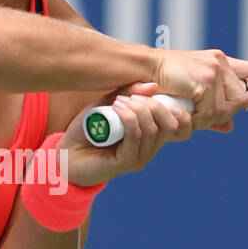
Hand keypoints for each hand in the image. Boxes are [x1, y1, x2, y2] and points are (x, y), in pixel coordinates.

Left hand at [58, 83, 193, 187]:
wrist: (67, 152)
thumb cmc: (89, 129)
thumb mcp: (109, 104)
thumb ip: (129, 94)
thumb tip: (152, 85)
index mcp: (152, 134)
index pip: (181, 124)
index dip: (178, 107)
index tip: (156, 91)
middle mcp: (150, 147)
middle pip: (171, 125)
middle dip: (155, 105)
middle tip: (133, 97)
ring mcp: (140, 157)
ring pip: (152, 130)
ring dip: (138, 110)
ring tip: (119, 102)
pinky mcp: (126, 163)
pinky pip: (135, 137)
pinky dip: (128, 118)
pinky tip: (116, 108)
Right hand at [152, 49, 247, 131]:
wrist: (141, 70)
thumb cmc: (161, 82)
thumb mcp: (192, 96)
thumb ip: (212, 110)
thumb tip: (231, 127)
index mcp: (219, 61)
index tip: (244, 104)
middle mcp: (220, 62)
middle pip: (243, 98)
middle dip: (224, 114)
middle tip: (201, 117)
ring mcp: (214, 70)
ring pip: (226, 110)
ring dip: (207, 120)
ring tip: (188, 116)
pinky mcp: (205, 80)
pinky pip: (210, 113)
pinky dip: (196, 121)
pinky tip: (182, 115)